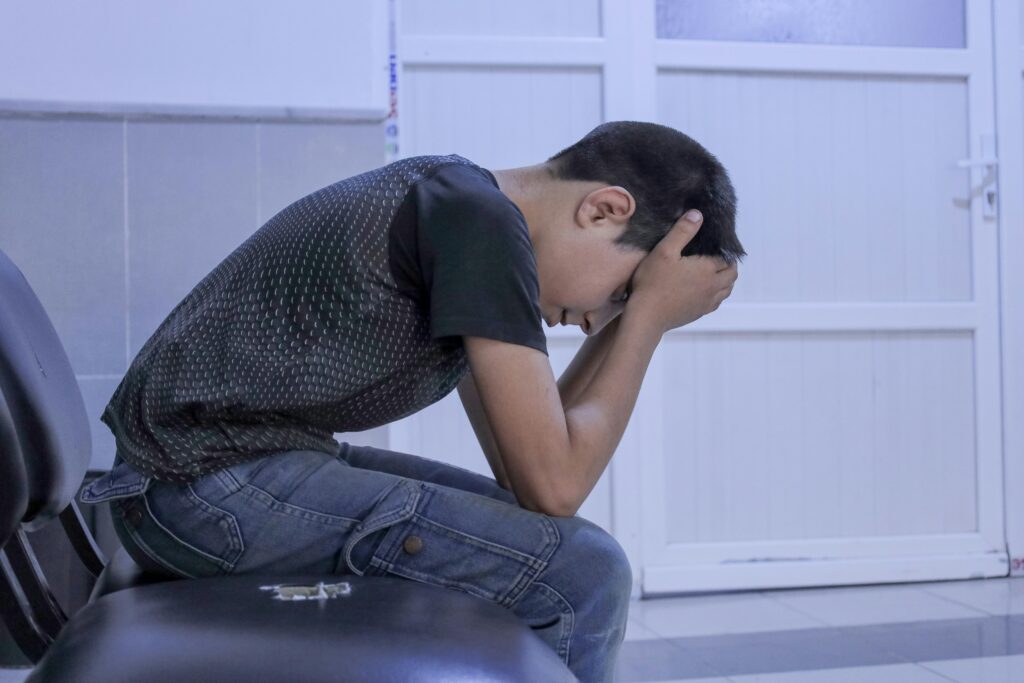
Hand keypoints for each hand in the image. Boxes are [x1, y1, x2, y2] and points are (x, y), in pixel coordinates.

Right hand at [627, 210, 737, 333]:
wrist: (646, 316)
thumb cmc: (653, 282)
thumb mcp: (664, 251)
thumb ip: (682, 231)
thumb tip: (698, 214)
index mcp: (707, 269)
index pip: (726, 258)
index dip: (724, 250)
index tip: (715, 244)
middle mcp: (712, 287)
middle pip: (731, 275)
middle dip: (728, 264)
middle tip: (716, 257)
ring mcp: (707, 302)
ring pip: (726, 290)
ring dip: (725, 280)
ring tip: (713, 273)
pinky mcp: (698, 313)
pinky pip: (716, 302)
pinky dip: (716, 294)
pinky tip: (704, 290)